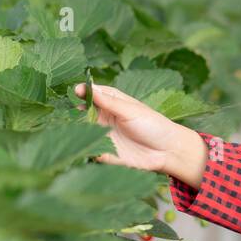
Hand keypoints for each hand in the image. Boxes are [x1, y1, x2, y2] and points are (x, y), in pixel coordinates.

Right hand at [73, 83, 205, 185]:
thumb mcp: (130, 110)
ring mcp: (104, 136)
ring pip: (83, 131)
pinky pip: (91, 150)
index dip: (84, 92)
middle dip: (75, 112)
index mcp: (112, 103)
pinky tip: (84, 145)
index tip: (76, 91)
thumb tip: (87, 87)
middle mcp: (105, 118)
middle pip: (83, 113)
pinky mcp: (105, 153)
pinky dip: (86, 147)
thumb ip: (108, 101)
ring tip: (75, 127)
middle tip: (73, 111)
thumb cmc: (153, 125)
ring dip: (77, 130)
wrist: (167, 151)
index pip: (93, 94)